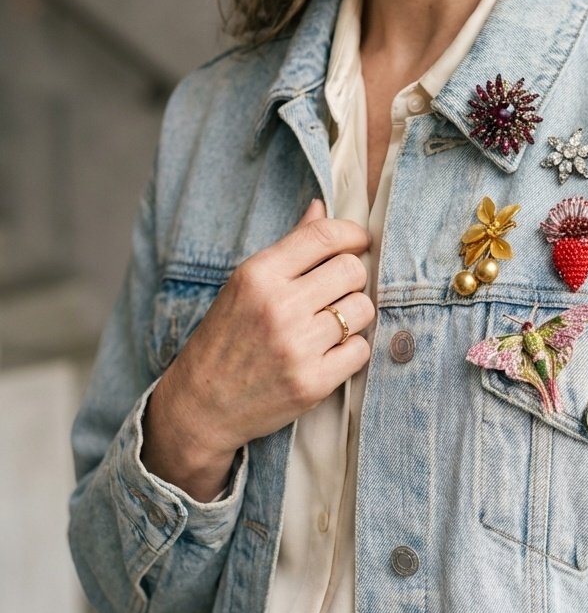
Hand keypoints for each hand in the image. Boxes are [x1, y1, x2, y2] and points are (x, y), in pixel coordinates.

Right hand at [141, 199, 374, 500]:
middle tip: (337, 291)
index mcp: (259, 275)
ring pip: (362, 309)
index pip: (324, 236)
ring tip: (330, 325)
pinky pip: (360, 349)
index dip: (352, 234)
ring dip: (353, 315)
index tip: (358, 242)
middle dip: (352, 278)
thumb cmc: (225, 338)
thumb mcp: (245, 285)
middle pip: (352, 270)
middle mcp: (278, 307)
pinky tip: (328, 352)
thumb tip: (321, 208)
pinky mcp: (312, 382)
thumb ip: (289, 248)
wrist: (201, 404)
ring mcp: (297, 346)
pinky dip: (351, 350)